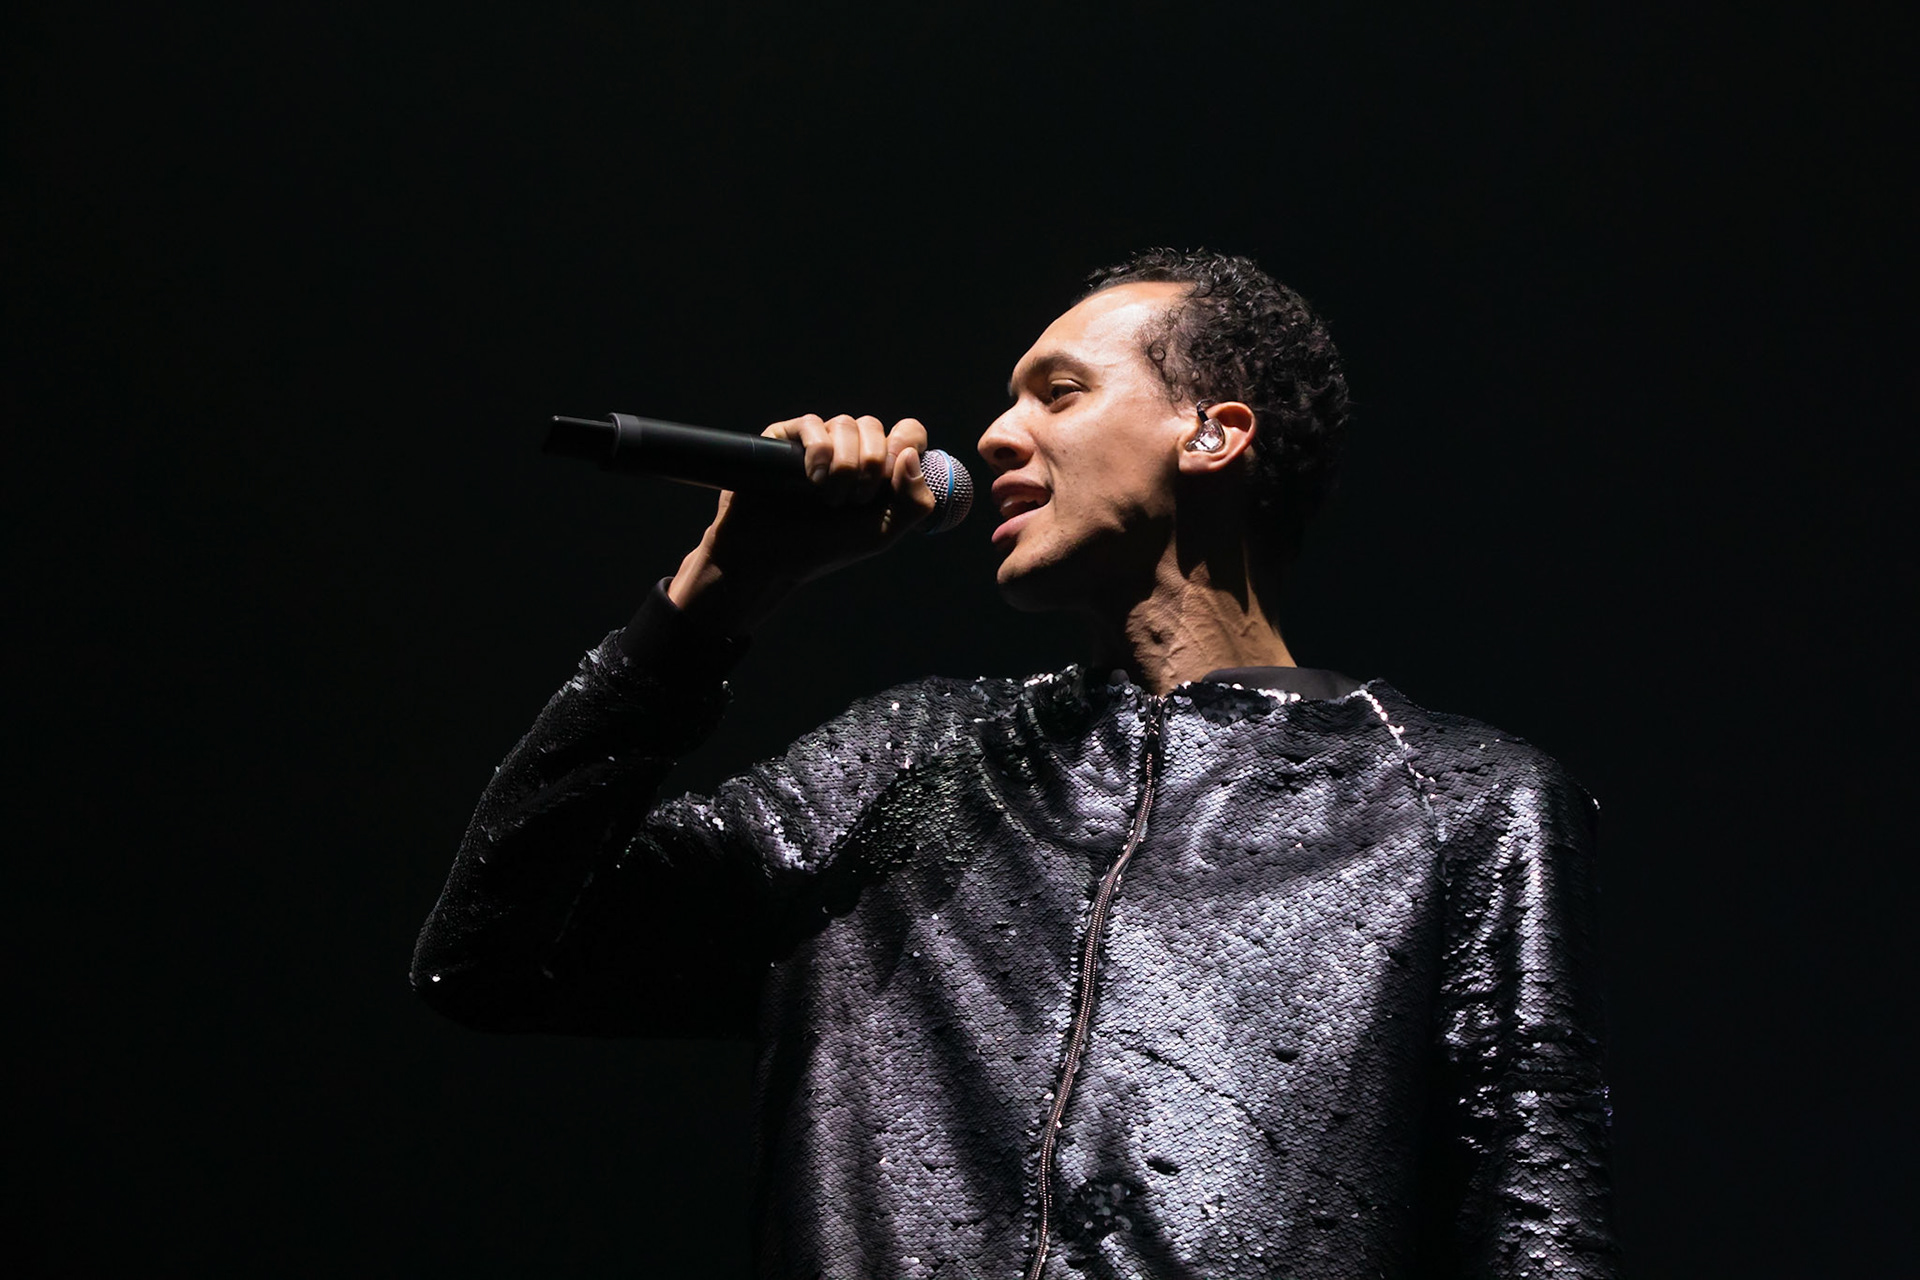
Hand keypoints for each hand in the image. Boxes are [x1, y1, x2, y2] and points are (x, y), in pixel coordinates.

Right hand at [666, 414, 937, 632]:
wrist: (773, 558)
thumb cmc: (827, 547)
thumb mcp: (883, 532)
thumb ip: (914, 501)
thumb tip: (912, 456)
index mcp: (879, 467)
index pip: (907, 432)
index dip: (906, 442)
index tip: (894, 471)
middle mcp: (850, 449)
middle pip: (874, 427)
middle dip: (871, 465)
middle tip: (855, 499)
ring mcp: (818, 441)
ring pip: (845, 424)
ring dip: (844, 465)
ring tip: (828, 498)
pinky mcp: (786, 438)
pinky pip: (812, 424)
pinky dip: (819, 452)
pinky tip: (812, 479)